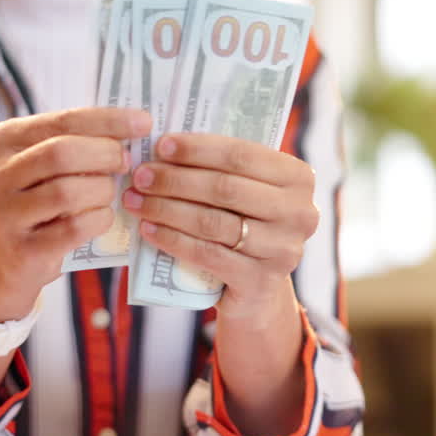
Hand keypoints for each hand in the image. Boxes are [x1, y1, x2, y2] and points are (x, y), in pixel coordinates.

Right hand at [0, 107, 150, 320]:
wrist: (11, 257)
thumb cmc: (41, 198)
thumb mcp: (48, 163)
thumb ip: (79, 141)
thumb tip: (135, 126)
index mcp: (2, 140)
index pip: (62, 120)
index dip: (108, 120)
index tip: (144, 122)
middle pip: (61, 153)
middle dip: (105, 155)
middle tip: (127, 163)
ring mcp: (4, 213)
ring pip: (66, 192)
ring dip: (102, 190)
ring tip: (110, 193)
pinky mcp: (21, 248)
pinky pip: (73, 228)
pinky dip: (99, 219)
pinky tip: (104, 216)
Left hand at [121, 133, 318, 321]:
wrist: (258, 290)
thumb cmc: (245, 225)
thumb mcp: (247, 192)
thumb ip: (222, 168)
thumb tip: (163, 146)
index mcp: (298, 178)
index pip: (242, 155)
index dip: (198, 149)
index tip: (160, 145)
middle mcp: (300, 213)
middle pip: (225, 188)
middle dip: (176, 179)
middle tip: (140, 175)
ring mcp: (283, 250)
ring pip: (212, 222)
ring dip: (167, 209)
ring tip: (135, 201)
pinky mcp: (260, 281)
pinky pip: (207, 254)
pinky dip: (172, 239)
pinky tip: (147, 229)